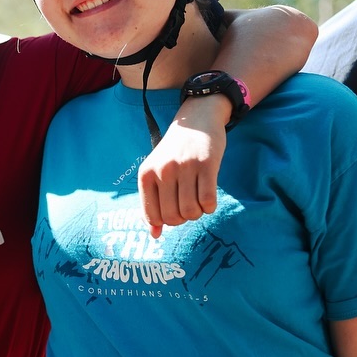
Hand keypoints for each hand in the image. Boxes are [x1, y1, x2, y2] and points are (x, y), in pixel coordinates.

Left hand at [138, 96, 228, 237]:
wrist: (196, 121)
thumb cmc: (174, 152)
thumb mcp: (157, 172)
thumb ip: (153, 202)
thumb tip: (154, 235)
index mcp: (146, 174)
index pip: (152, 215)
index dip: (165, 221)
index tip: (174, 211)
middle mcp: (163, 170)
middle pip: (172, 217)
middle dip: (183, 218)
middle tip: (188, 206)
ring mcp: (184, 167)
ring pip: (190, 211)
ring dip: (197, 213)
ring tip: (198, 202)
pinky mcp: (206, 164)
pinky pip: (207, 200)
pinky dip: (210, 207)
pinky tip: (209, 199)